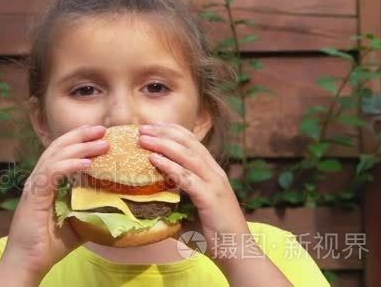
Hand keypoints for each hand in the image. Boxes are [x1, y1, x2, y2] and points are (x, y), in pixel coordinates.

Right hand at [0, 125, 108, 281]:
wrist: (28, 263)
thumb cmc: (50, 244)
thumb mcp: (79, 222)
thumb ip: (92, 209)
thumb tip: (119, 204)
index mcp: (47, 181)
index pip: (62, 152)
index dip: (79, 140)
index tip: (100, 133)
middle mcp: (39, 179)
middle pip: (59, 147)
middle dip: (81, 135)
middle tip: (103, 129)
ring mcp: (35, 186)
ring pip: (56, 156)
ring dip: (80, 147)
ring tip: (101, 142)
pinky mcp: (34, 196)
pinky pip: (52, 173)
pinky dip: (69, 165)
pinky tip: (87, 163)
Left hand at [137, 121, 249, 257]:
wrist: (237, 254)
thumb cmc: (212, 237)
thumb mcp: (189, 215)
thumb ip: (171, 206)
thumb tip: (145, 207)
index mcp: (212, 173)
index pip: (193, 143)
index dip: (172, 132)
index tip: (152, 126)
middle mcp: (215, 173)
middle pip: (189, 144)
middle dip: (164, 133)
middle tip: (143, 128)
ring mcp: (214, 184)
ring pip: (188, 156)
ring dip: (164, 144)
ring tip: (144, 138)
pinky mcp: (211, 198)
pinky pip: (187, 178)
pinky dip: (170, 166)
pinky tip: (154, 159)